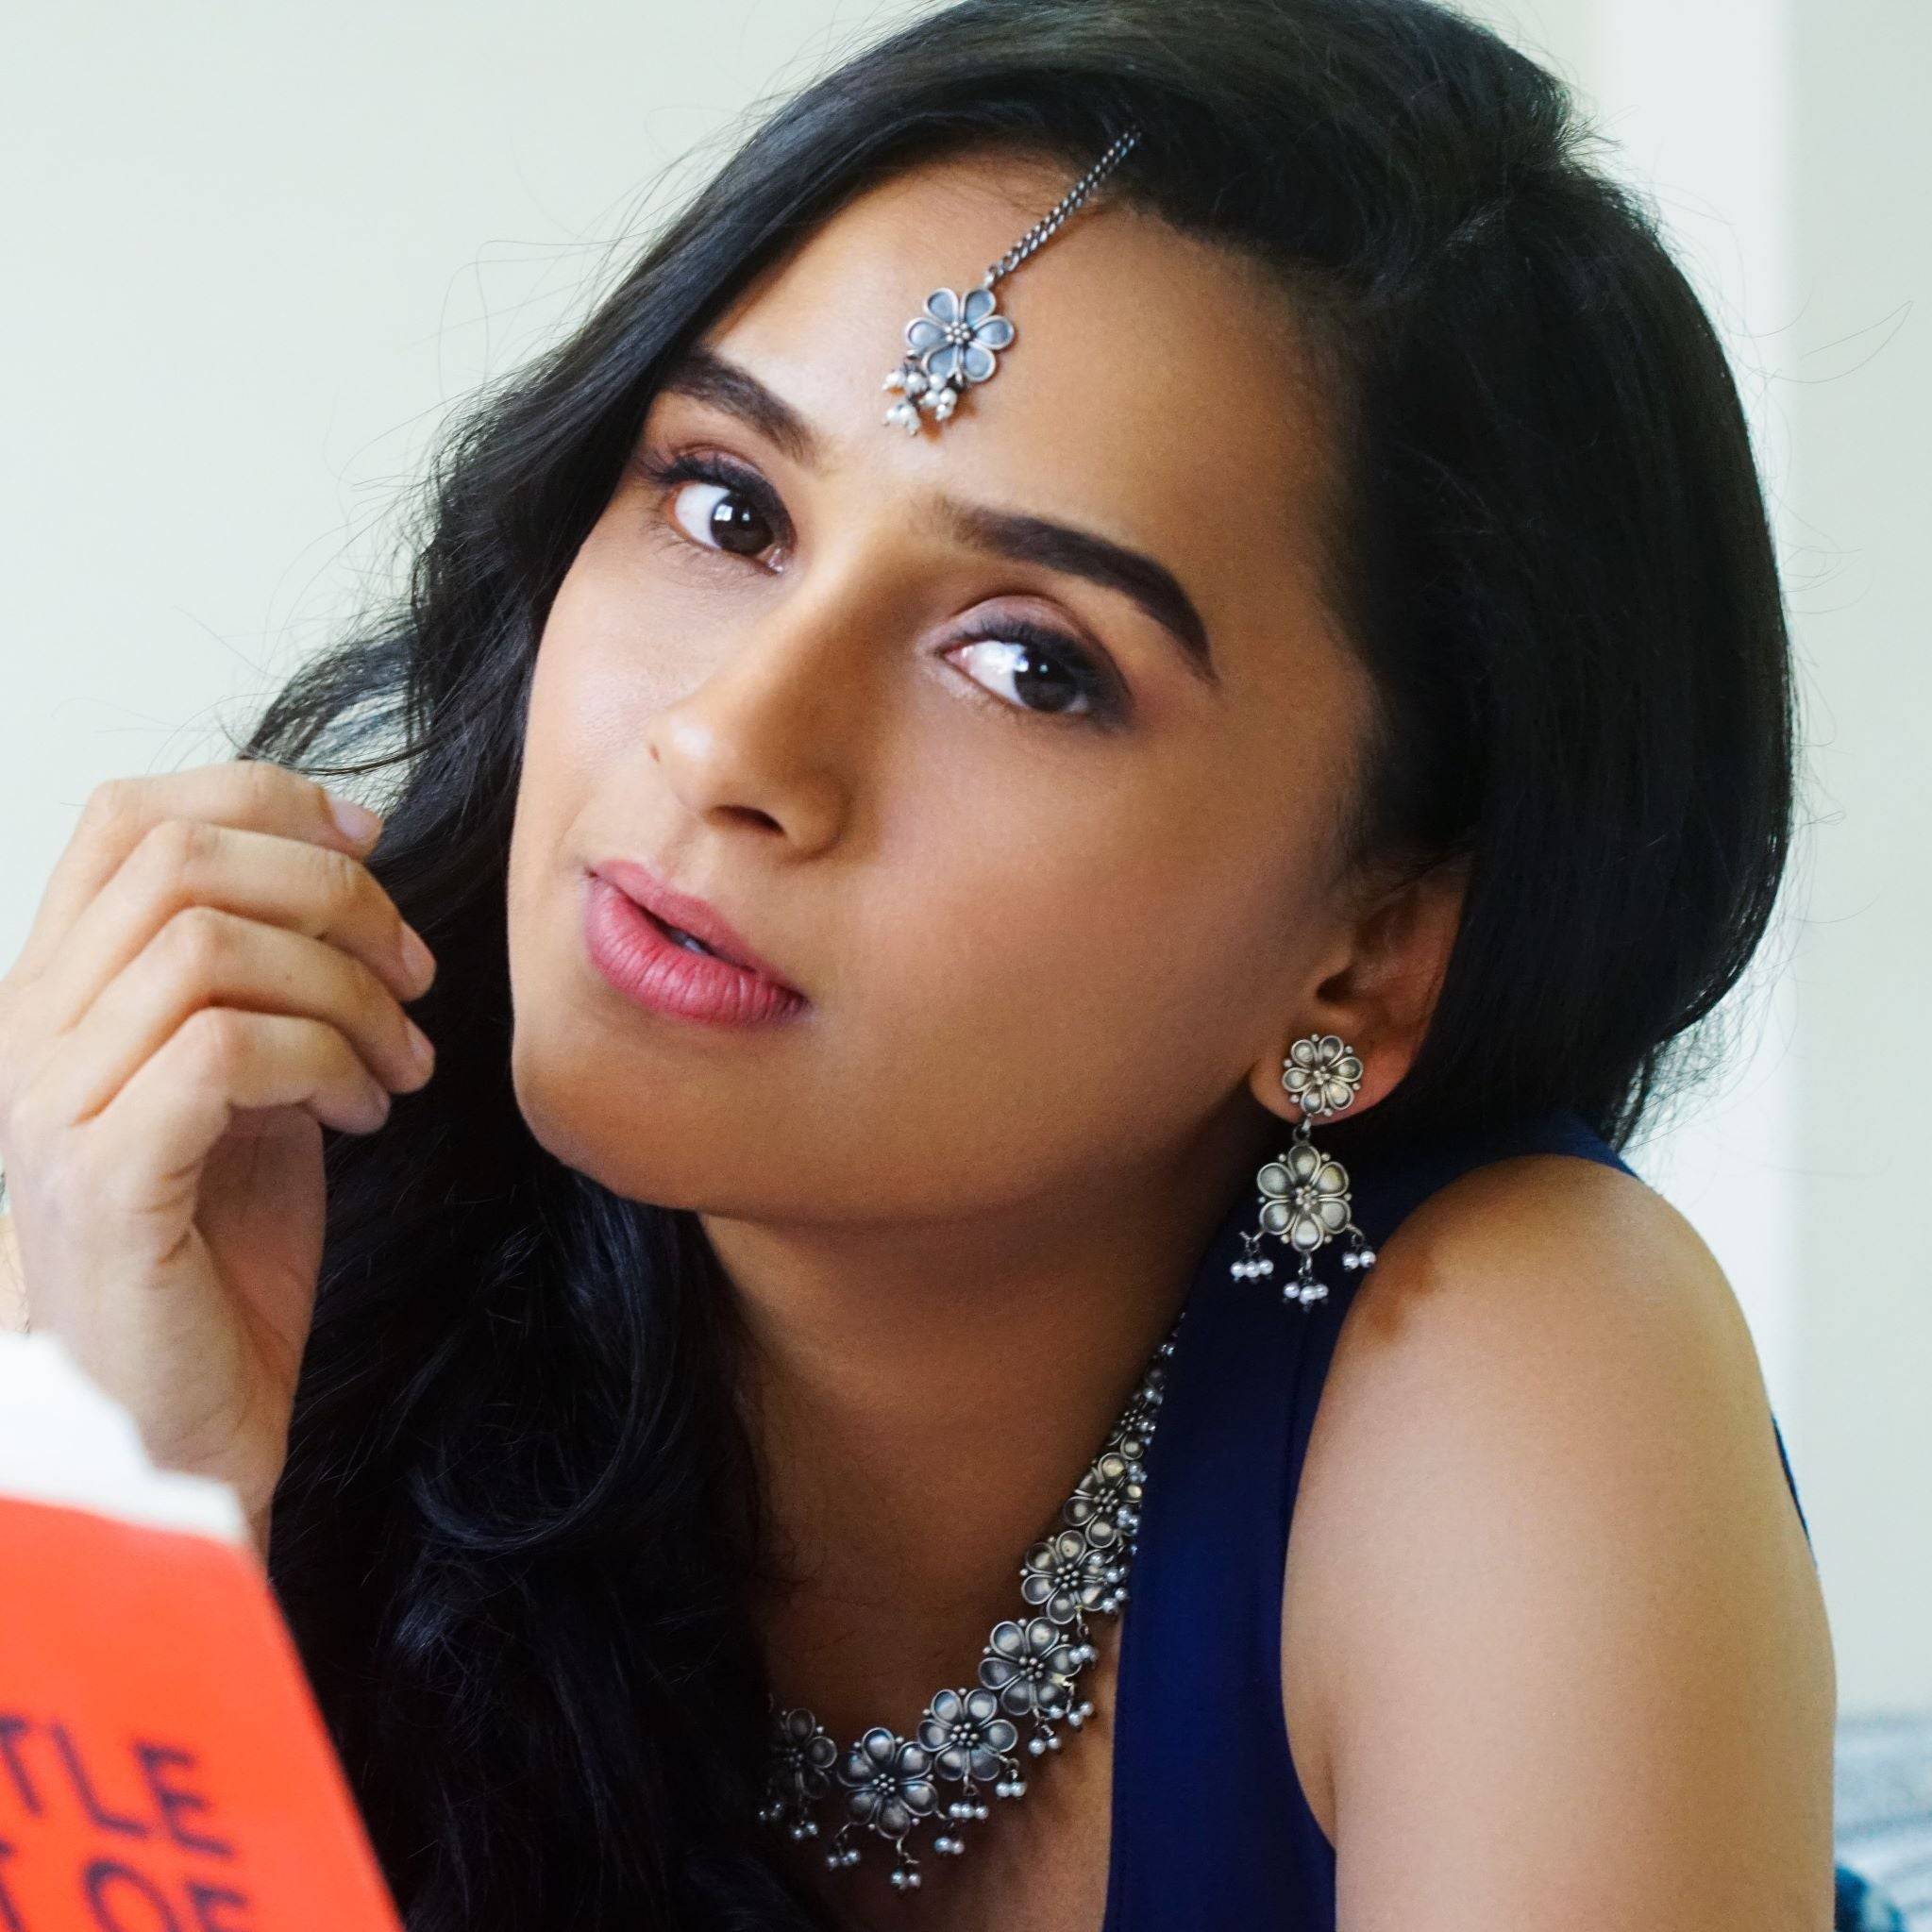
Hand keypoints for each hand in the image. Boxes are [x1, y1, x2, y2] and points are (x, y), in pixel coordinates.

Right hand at [0, 760, 436, 1551]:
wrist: (181, 1422)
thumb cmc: (220, 1253)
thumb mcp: (250, 1084)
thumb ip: (268, 978)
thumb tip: (351, 856)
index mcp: (61, 993)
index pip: (127, 818)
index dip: (261, 797)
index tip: (369, 838)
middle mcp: (31, 1031)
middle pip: (181, 862)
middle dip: (334, 894)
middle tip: (414, 973)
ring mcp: (53, 1103)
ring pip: (208, 949)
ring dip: (347, 991)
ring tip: (402, 1063)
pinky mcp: (106, 1175)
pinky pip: (224, 1051)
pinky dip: (325, 1063)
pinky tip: (363, 1116)